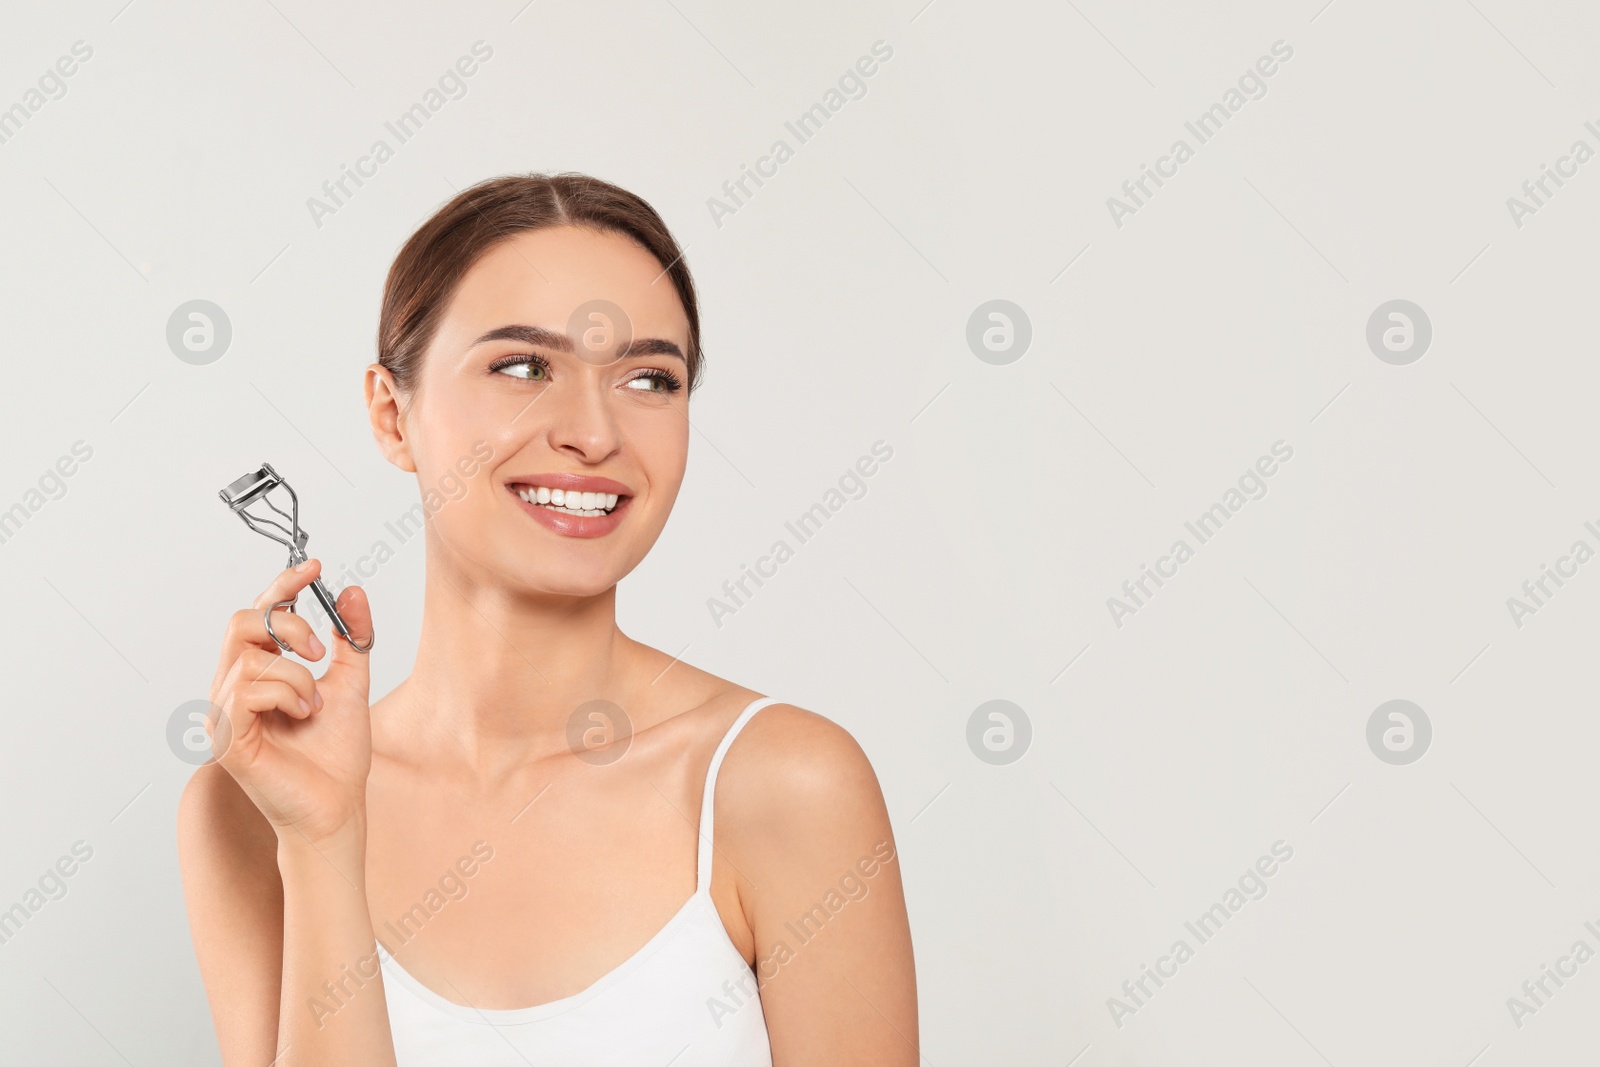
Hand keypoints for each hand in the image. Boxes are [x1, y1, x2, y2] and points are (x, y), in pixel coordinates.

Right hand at [206, 559, 374, 848]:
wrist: (337, 806)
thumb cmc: (336, 754)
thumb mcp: (352, 683)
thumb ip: (352, 639)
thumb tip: (351, 590)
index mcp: (257, 674)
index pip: (257, 614)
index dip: (281, 586)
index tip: (315, 567)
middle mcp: (232, 689)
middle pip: (240, 622)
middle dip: (289, 626)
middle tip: (320, 652)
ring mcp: (224, 714)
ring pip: (251, 657)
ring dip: (297, 675)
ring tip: (314, 705)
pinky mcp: (226, 738)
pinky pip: (247, 690)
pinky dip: (286, 694)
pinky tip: (303, 715)